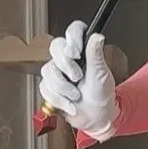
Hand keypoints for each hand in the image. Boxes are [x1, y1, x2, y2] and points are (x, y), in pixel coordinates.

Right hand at [39, 22, 116, 139]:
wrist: (96, 117)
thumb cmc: (102, 94)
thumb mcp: (101, 73)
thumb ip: (96, 54)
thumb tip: (97, 36)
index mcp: (82, 51)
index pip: (73, 31)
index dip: (72, 37)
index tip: (76, 52)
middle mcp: (67, 58)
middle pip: (55, 46)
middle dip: (65, 65)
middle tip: (77, 77)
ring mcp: (57, 72)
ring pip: (48, 70)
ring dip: (63, 87)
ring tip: (76, 96)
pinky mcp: (50, 87)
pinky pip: (45, 88)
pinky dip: (59, 100)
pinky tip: (70, 105)